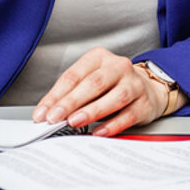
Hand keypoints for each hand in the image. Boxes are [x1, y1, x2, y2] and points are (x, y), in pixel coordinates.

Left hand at [32, 48, 180, 135]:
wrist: (147, 89)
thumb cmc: (111, 85)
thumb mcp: (89, 81)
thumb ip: (71, 95)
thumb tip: (48, 113)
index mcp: (99, 58)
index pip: (74, 75)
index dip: (56, 95)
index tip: (42, 113)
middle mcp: (119, 67)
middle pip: (94, 83)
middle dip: (71, 102)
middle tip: (55, 117)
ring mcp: (135, 84)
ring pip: (115, 97)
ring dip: (92, 111)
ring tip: (75, 122)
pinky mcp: (145, 103)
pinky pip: (129, 115)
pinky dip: (112, 125)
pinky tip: (98, 132)